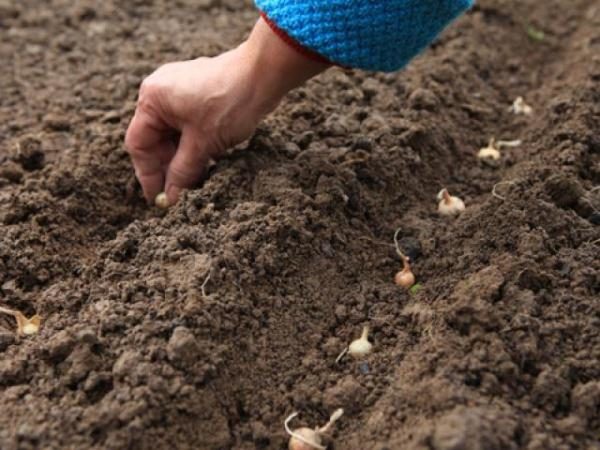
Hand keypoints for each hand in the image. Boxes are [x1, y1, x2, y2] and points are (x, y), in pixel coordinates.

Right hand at [125, 17, 328, 204]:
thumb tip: (169, 198)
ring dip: (183, 159)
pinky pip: (188, 126)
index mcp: (152, 99)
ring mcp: (179, 90)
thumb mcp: (203, 144)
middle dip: (168, 168)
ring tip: (196, 181)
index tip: (158, 199)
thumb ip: (182, 172)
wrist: (264, 74)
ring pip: (174, 135)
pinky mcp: (198, 93)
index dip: (148, 175)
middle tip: (180, 195)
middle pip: (155, 140)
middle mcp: (160, 92)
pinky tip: (206, 163)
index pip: (139, 145)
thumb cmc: (230, 103)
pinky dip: (194, 145)